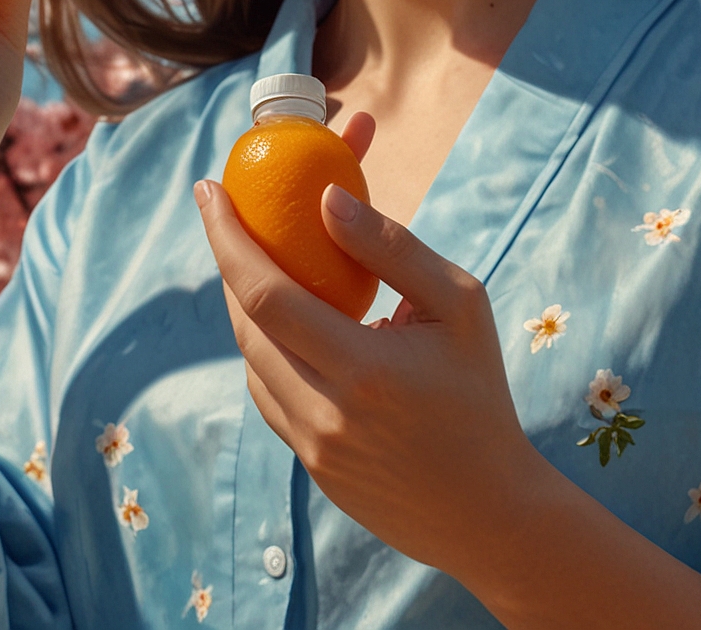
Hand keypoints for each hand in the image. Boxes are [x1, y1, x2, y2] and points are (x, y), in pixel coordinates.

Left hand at [194, 116, 543, 572]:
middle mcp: (323, 413)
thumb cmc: (481, 394)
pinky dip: (268, 350)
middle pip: (245, 324)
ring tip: (259, 260)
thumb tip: (326, 199)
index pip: (265, 293)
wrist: (491, 511)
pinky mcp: (311, 467)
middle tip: (228, 212)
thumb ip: (391, 248)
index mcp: (362, 369)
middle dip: (228, 260)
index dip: (227, 237)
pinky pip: (270, 395)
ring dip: (245, 305)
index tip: (210, 190)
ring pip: (252, 360)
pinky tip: (288, 323)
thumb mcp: (459, 305)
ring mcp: (311, 446)